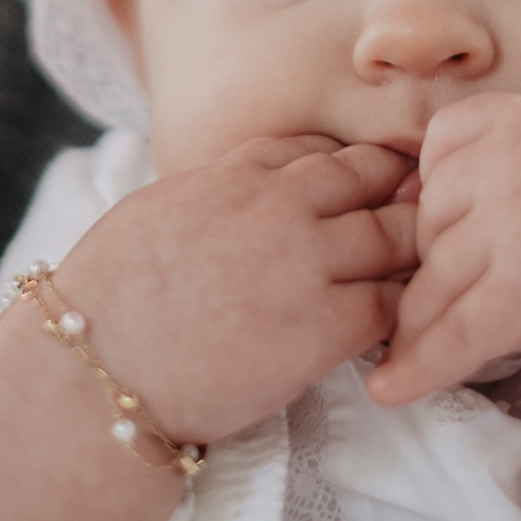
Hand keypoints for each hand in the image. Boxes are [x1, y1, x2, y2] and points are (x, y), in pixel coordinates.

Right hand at [56, 135, 417, 443]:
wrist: (94, 370)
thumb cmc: (107, 299)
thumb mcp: (156, 211)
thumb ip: (213, 193)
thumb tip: (236, 198)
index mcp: (233, 173)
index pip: (317, 150)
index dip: (348, 170)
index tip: (365, 188)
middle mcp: (277, 205)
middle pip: (368, 179)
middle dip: (399, 194)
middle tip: (423, 216)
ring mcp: (304, 263)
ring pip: (394, 236)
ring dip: (412, 251)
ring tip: (425, 271)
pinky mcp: (322, 329)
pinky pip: (392, 306)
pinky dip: (407, 312)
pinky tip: (407, 326)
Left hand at [368, 94, 520, 405]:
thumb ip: (507, 151)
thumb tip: (409, 190)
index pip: (438, 145)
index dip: (441, 190)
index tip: (458, 225)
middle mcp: (516, 159)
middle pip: (430, 216)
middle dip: (440, 258)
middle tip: (469, 291)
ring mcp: (519, 223)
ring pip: (433, 279)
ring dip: (421, 320)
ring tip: (405, 350)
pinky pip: (453, 334)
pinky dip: (418, 367)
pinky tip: (390, 389)